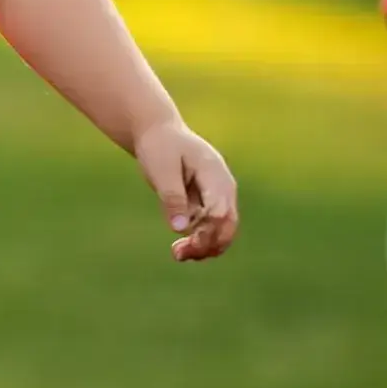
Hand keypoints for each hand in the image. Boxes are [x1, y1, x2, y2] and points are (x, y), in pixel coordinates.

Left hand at [134, 118, 238, 261]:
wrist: (159, 133)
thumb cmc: (159, 146)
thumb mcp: (161, 168)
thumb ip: (172, 197)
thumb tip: (179, 229)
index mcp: (214, 173)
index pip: (220, 210)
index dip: (208, 230)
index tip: (186, 240)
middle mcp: (223, 187)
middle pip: (227, 224)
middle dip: (207, 244)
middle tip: (179, 253)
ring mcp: (219, 196)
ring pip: (222, 230)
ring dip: (204, 247)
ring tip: (178, 254)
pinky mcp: (210, 203)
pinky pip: (212, 228)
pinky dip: (200, 241)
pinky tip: (180, 250)